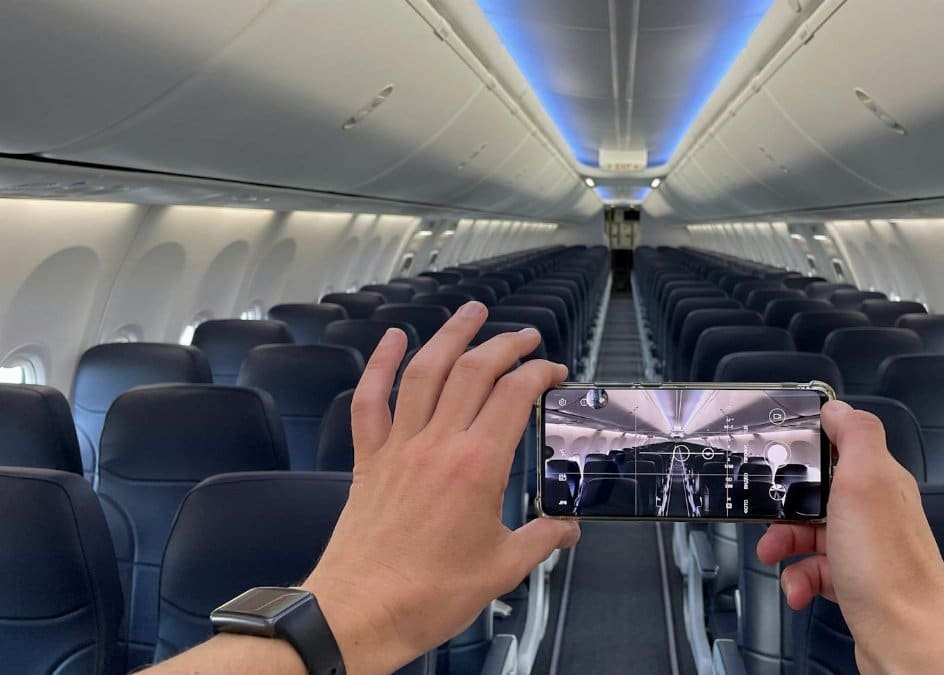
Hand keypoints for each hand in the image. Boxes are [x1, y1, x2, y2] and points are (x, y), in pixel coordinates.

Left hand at [302, 301, 580, 674]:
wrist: (361, 612)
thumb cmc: (427, 595)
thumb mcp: (501, 569)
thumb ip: (541, 541)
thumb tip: (567, 529)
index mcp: (477, 467)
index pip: (514, 396)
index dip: (538, 373)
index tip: (553, 372)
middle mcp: (438, 445)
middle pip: (474, 371)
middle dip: (505, 344)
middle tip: (525, 336)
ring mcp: (399, 447)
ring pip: (425, 372)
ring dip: (450, 336)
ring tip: (471, 312)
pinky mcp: (369, 459)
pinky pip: (371, 401)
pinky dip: (379, 365)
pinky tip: (392, 341)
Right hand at [757, 401, 943, 673]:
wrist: (907, 638)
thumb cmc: (888, 565)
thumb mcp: (867, 480)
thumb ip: (855, 435)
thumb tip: (839, 407)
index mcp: (881, 480)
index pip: (841, 445)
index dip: (806, 448)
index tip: (776, 454)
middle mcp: (877, 513)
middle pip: (817, 493)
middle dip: (784, 506)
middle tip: (767, 518)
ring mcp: (867, 550)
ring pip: (811, 535)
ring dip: (785, 545)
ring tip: (775, 558)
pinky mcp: (857, 585)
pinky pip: (815, 573)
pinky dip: (799, 580)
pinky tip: (798, 590)